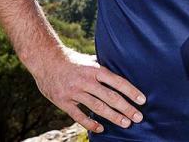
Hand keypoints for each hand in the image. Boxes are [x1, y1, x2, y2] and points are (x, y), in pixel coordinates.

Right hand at [31, 46, 145, 133]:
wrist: (45, 60)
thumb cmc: (72, 60)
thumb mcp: (90, 60)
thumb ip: (103, 69)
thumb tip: (123, 70)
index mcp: (95, 69)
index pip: (118, 82)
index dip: (131, 92)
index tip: (142, 100)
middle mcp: (86, 81)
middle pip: (110, 97)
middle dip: (126, 108)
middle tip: (138, 117)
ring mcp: (74, 92)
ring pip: (97, 107)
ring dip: (113, 117)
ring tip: (125, 123)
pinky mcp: (63, 102)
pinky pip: (78, 115)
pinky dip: (90, 123)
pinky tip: (101, 128)